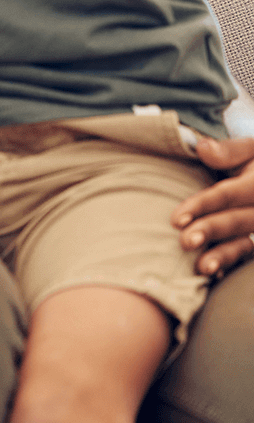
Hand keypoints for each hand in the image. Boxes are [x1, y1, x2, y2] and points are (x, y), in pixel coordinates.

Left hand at [173, 135, 253, 275]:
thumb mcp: (250, 150)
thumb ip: (228, 151)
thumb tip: (202, 148)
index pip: (228, 195)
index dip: (202, 206)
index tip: (176, 219)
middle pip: (236, 221)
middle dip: (210, 231)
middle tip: (184, 241)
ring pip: (245, 243)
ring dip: (223, 255)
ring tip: (202, 268)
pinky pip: (248, 254)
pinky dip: (231, 263)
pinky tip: (215, 274)